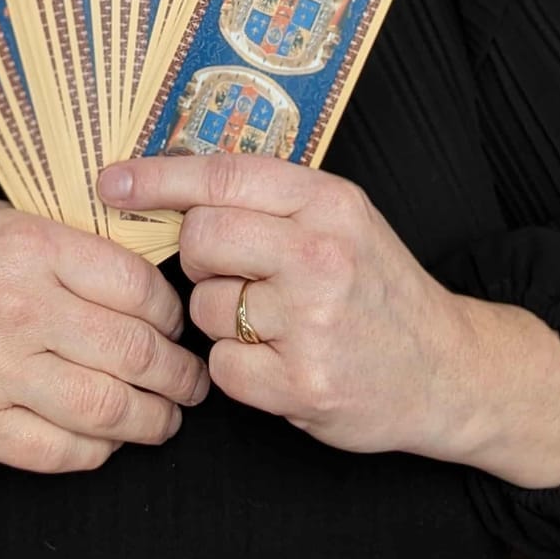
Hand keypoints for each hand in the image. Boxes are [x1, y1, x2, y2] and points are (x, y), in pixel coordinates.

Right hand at [0, 196, 208, 473]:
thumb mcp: (0, 215)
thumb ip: (70, 237)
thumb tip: (149, 261)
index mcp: (30, 247)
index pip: (138, 287)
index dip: (172, 313)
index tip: (176, 324)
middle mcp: (18, 309)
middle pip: (134, 353)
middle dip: (179, 375)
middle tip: (192, 380)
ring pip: (107, 410)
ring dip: (153, 420)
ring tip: (167, 416)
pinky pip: (58, 452)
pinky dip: (98, 451)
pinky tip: (110, 437)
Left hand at [98, 156, 477, 459]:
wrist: (447, 369)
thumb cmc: (378, 287)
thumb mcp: (340, 218)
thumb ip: (269, 198)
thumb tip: (170, 178)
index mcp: (328, 201)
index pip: (222, 175)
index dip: (157, 178)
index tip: (112, 183)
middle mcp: (321, 254)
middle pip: (201, 238)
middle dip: (198, 257)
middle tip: (229, 271)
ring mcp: (313, 321)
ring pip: (205, 306)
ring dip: (222, 318)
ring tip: (273, 322)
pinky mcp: (304, 383)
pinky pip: (223, 367)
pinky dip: (239, 369)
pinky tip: (279, 361)